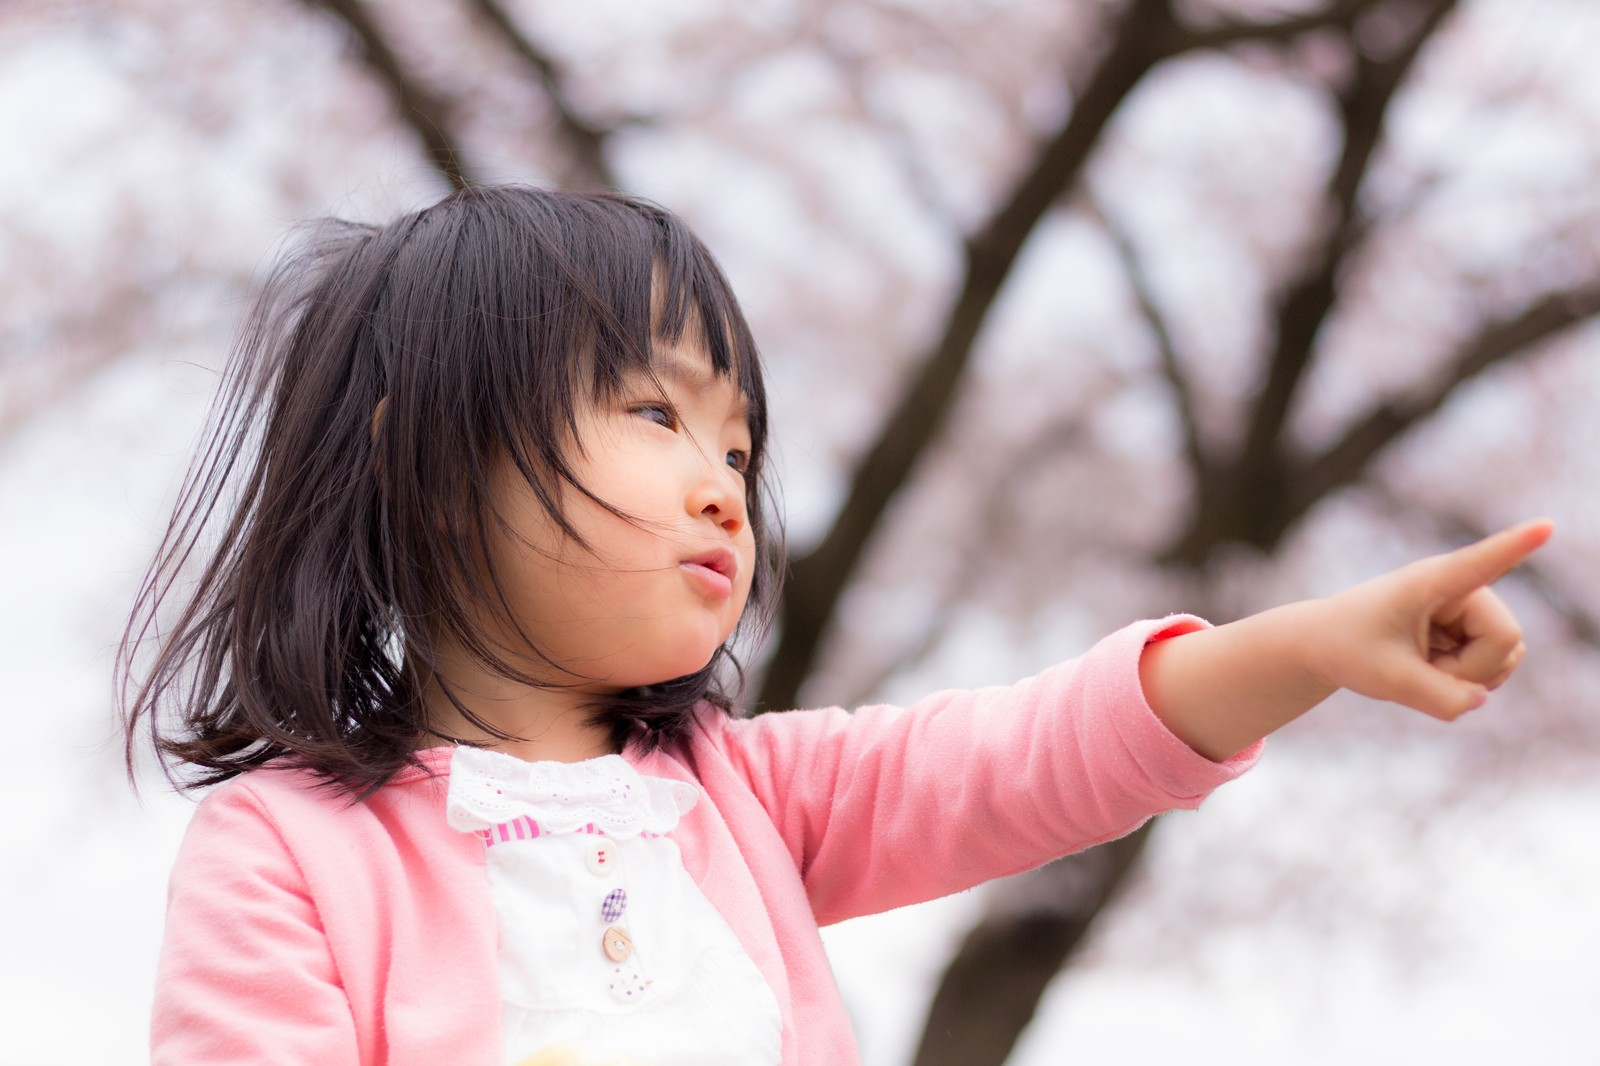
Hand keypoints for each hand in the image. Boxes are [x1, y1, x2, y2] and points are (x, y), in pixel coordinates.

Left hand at [1305, 518, 1552, 719]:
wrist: (1326, 644)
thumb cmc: (1349, 649)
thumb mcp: (1389, 680)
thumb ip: (1440, 698)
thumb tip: (1479, 700)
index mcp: (1432, 581)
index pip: (1480, 563)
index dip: (1516, 546)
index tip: (1544, 525)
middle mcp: (1461, 586)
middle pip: (1505, 640)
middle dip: (1470, 669)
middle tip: (1419, 665)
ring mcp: (1470, 607)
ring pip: (1507, 655)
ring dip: (1468, 675)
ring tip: (1422, 663)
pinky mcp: (1473, 627)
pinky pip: (1498, 664)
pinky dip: (1468, 678)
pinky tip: (1433, 667)